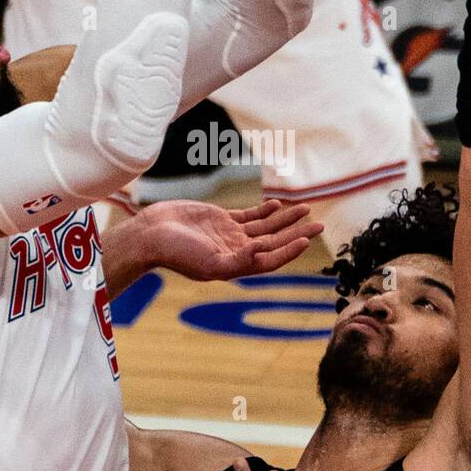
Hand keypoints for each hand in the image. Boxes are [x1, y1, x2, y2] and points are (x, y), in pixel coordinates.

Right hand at [136, 199, 321, 280]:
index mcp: (236, 266)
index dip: (289, 251)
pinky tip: (277, 204)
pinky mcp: (221, 219)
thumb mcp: (208, 263)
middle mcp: (237, 251)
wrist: (152, 235)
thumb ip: (237, 260)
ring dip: (286, 219)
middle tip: (319, 224)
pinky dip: (265, 211)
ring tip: (306, 209)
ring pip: (266, 227)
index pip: (271, 260)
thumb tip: (262, 252)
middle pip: (275, 242)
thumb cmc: (176, 253)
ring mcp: (230, 235)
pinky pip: (249, 216)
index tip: (306, 240)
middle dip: (297, 232)